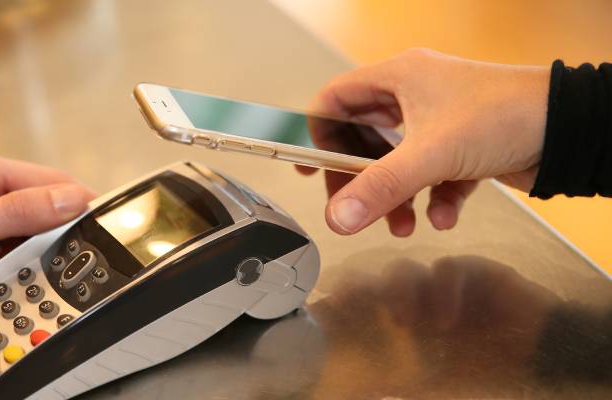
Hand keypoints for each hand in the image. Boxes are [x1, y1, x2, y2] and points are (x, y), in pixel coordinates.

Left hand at [0, 148, 94, 311]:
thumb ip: (11, 214)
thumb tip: (66, 198)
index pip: (48, 178)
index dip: (81, 201)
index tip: (106, 227)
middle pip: (40, 203)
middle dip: (61, 231)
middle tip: (79, 261)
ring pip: (26, 228)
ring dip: (40, 251)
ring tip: (53, 273)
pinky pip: (6, 246)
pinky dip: (20, 262)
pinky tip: (23, 278)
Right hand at [302, 49, 548, 235]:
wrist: (568, 128)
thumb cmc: (503, 114)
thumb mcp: (429, 154)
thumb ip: (378, 188)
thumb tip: (337, 217)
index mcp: (398, 78)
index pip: (336, 99)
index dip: (316, 132)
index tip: (307, 166)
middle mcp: (415, 96)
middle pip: (364, 138)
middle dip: (359, 178)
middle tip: (351, 205)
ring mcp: (439, 122)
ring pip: (398, 162)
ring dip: (396, 196)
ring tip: (401, 223)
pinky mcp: (463, 146)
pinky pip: (432, 175)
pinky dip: (433, 198)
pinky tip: (444, 214)